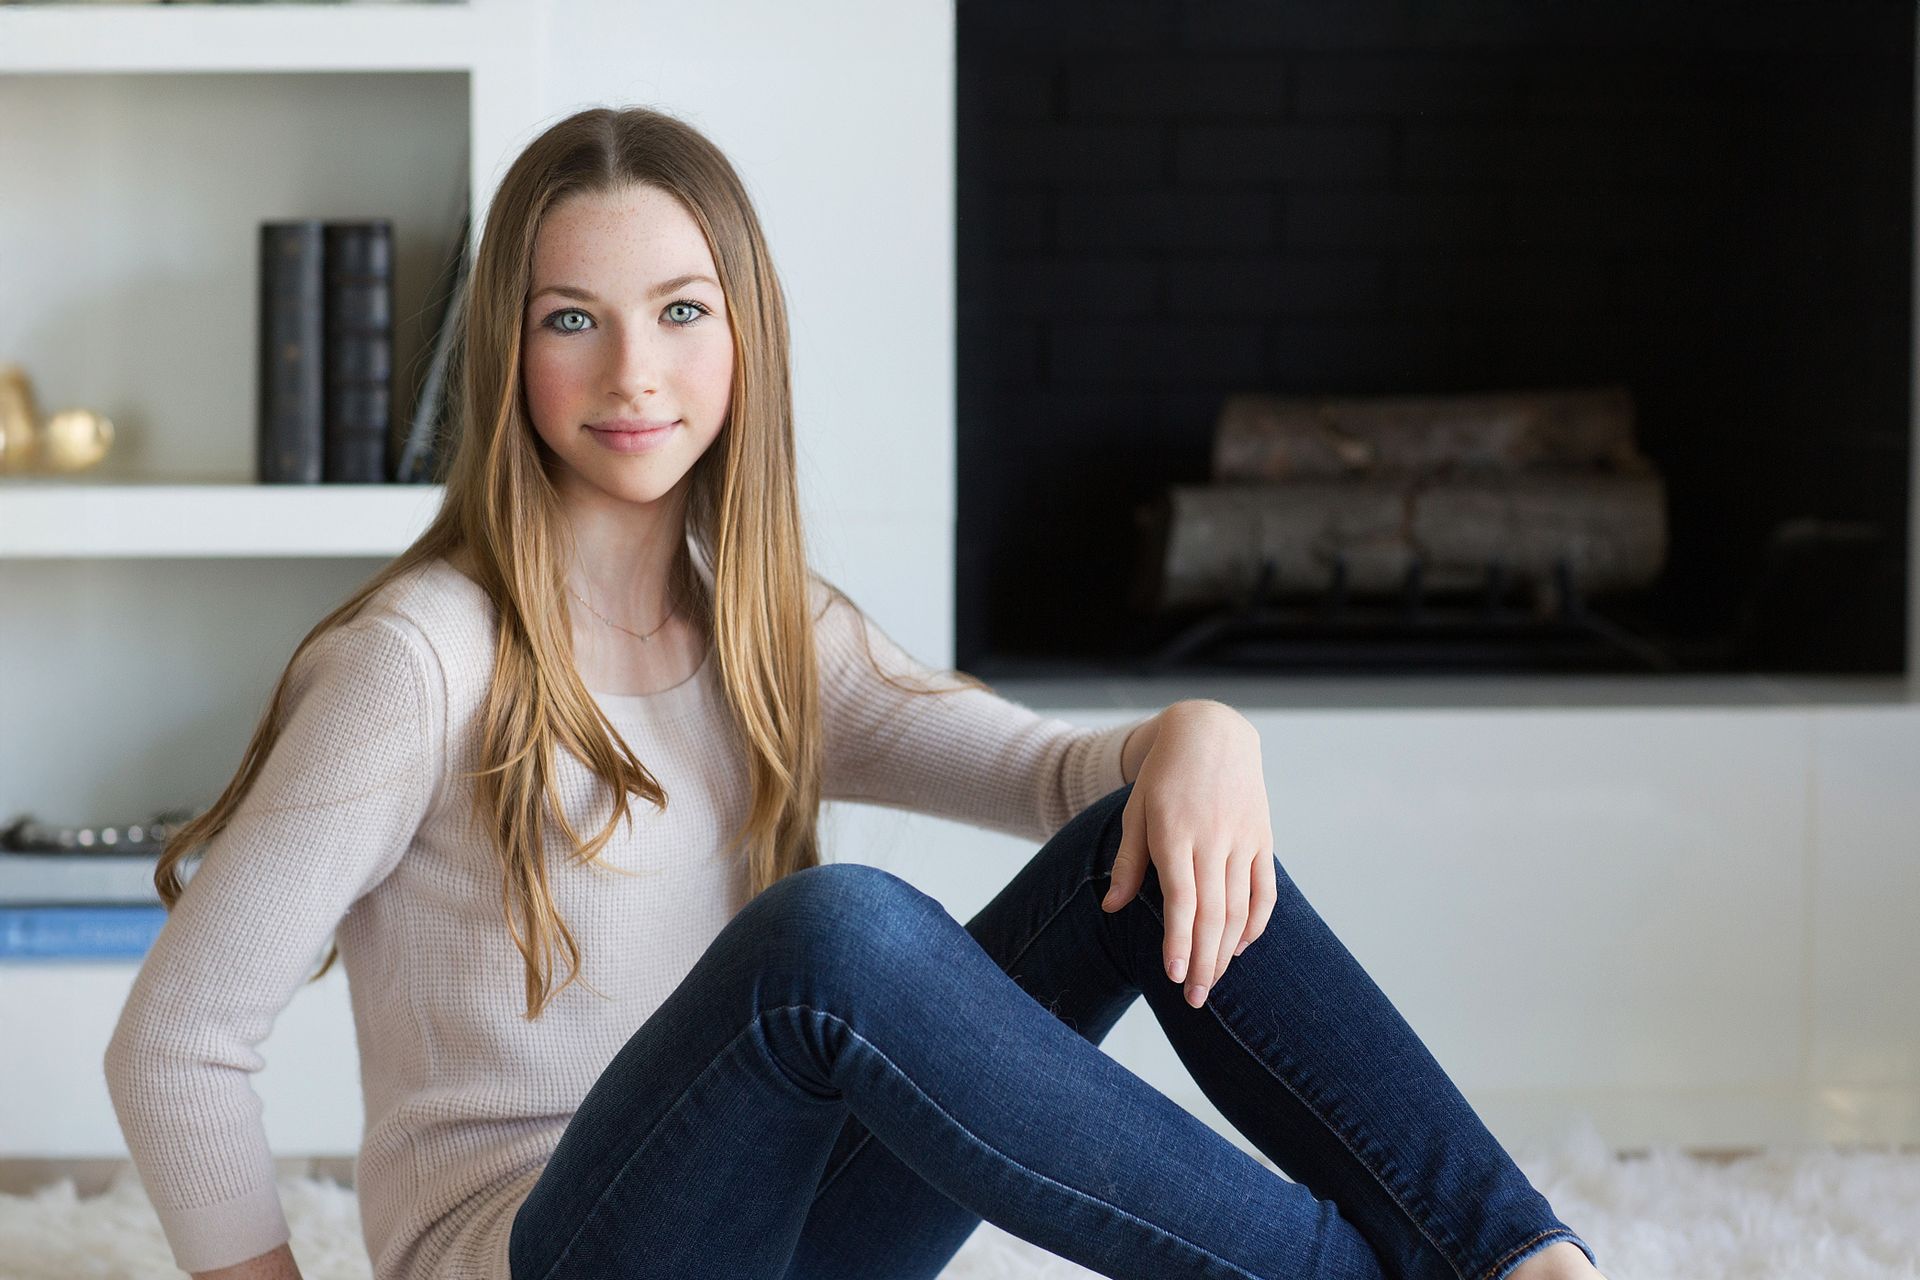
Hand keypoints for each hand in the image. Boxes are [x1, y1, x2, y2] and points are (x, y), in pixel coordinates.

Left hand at [1101, 702, 1274, 1007]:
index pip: (1181, 898)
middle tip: (1193, 998)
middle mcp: (1213, 838)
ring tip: (1212, 980)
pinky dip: (1257, 922)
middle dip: (1204, 960)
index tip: (1173, 975)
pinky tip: (1241, 947)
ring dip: (1227, 949)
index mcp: (1176, 832)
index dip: (1178, 940)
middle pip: (1213, 912)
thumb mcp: (1136, 810)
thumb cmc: (1164, 774)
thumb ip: (1129, 861)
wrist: (1211, 732)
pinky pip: (1264, 889)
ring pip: (1240, 906)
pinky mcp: (1261, 838)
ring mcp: (1242, 839)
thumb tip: (1111, 908)